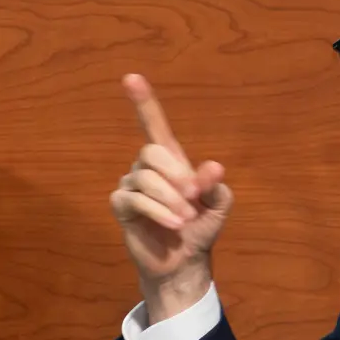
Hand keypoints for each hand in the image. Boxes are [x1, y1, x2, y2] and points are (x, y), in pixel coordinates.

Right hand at [108, 74, 233, 320]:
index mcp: (171, 160)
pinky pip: (134, 198)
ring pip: (144, 177)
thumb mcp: (217, 206)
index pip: (154, 125)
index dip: (143, 102)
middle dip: (176, 173)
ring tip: (186, 219)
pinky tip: (173, 224)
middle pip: (152, 151)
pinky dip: (157, 211)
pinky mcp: (122, 207)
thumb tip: (212, 167)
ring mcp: (131, 185)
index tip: (131, 78)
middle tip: (194, 197)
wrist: (185, 262)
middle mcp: (146, 167)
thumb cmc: (200, 229)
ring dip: (170, 198)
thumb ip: (215, 185)